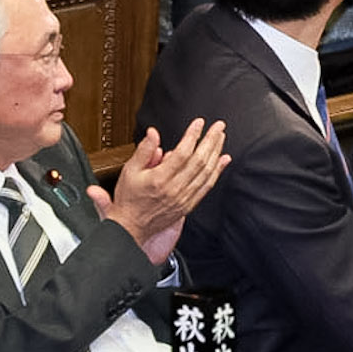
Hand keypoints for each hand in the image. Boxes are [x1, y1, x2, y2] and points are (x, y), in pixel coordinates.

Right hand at [99, 118, 228, 264]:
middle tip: (218, 126)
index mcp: (160, 178)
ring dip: (216, 153)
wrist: (131, 228)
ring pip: (206, 173)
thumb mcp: (129, 170)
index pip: (182, 152)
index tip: (198, 123)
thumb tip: (153, 133)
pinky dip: (217, 172)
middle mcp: (175, 189)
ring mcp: (184, 198)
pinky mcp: (188, 205)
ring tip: (220, 138)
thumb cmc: (129, 200)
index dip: (193, 135)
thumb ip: (144, 150)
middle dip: (211, 140)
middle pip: (199, 161)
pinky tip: (223, 161)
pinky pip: (207, 186)